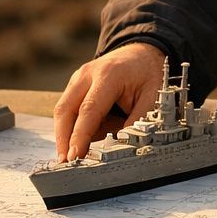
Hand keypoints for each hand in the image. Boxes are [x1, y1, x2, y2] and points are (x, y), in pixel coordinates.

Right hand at [52, 42, 167, 161]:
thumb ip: (138, 120)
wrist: (141, 53)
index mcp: (109, 75)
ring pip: (63, 111)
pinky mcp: (75, 86)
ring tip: (73, 156)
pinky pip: (69, 109)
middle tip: (65, 163)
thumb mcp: (153, 96)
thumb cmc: (148, 74)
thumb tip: (122, 144)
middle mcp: (87, 74)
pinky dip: (72, 127)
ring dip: (65, 135)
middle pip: (66, 110)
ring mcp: (78, 79)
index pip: (89, 110)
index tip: (74, 156)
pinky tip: (80, 141)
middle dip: (63, 139)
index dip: (80, 135)